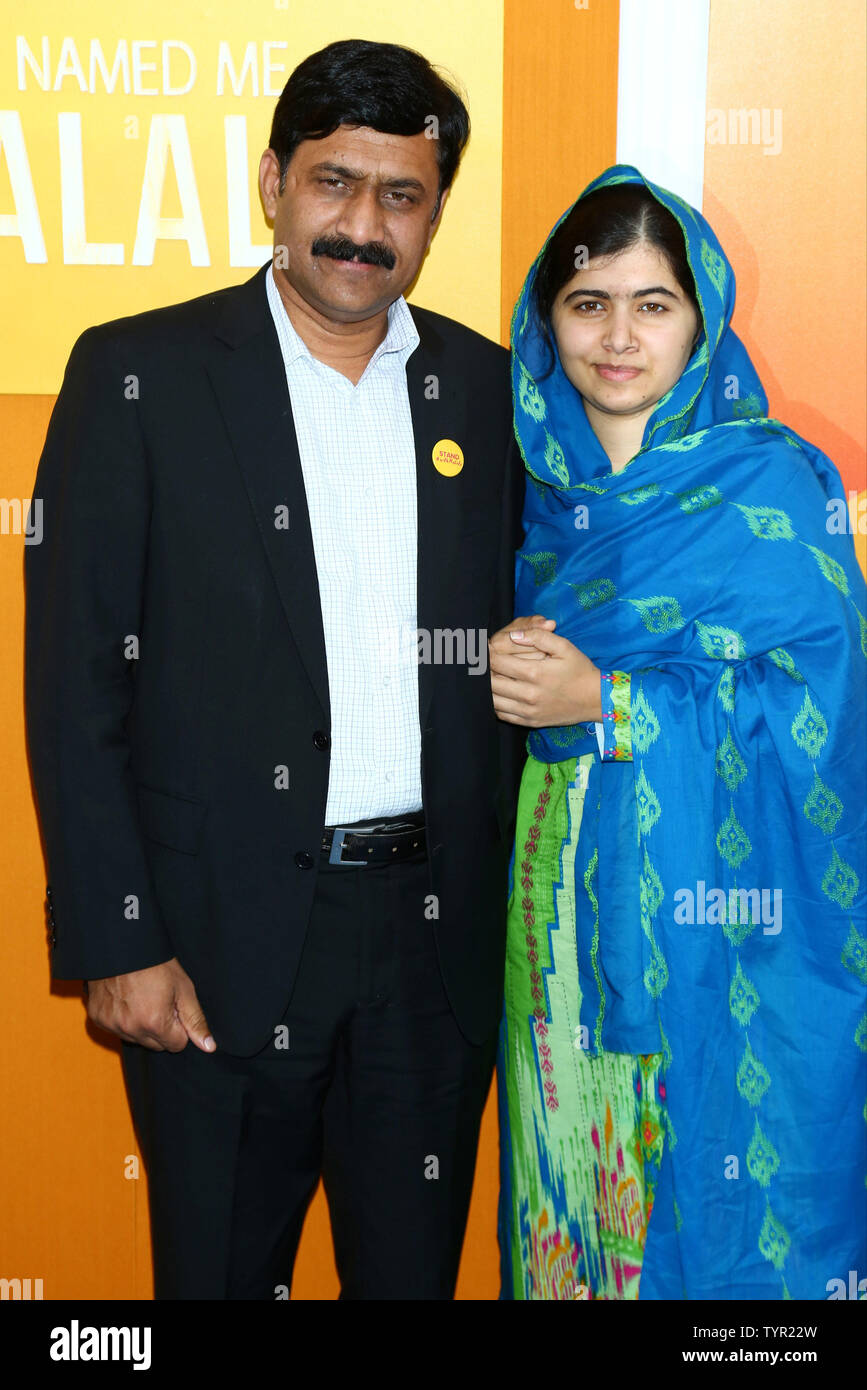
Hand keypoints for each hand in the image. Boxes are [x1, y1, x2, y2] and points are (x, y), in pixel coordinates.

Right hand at [85, 957, 214, 1052]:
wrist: (122, 944)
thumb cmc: (156, 964)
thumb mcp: (183, 988)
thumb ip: (195, 1020)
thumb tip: (209, 1047)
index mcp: (154, 1023)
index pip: (176, 1045)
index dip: (179, 1026)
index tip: (174, 1007)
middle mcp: (130, 1029)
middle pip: (156, 1045)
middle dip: (161, 1029)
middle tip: (159, 1001)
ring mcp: (111, 1024)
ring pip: (135, 1039)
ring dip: (141, 1025)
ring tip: (142, 997)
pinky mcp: (97, 1018)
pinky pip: (116, 1029)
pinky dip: (122, 1019)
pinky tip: (126, 998)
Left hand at [490, 622, 601, 726]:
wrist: (596, 699)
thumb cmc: (580, 670)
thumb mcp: (565, 647)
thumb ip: (539, 636)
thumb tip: (514, 634)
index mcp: (535, 673)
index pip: (497, 661)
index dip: (488, 652)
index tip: (486, 648)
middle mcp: (528, 694)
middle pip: (491, 681)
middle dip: (484, 669)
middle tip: (483, 662)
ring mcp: (528, 711)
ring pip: (493, 699)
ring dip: (487, 687)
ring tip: (488, 676)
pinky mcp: (529, 722)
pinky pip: (502, 714)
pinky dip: (494, 704)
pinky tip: (497, 694)